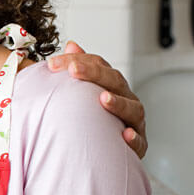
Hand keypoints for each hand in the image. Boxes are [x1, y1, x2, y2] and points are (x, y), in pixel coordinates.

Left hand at [47, 41, 147, 157]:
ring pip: (133, 109)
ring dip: (119, 103)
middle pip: (115, 81)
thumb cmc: (98, 116)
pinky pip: (140, 141)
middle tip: (73, 71)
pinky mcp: (139, 145)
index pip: (99, 65)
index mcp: (113, 85)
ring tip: (103, 99)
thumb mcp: (87, 91)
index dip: (78, 60)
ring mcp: (135, 121)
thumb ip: (80, 68)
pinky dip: (134, 138)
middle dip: (95, 74)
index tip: (53, 64)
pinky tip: (125, 134)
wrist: (110, 149)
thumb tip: (71, 45)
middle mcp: (126, 99)